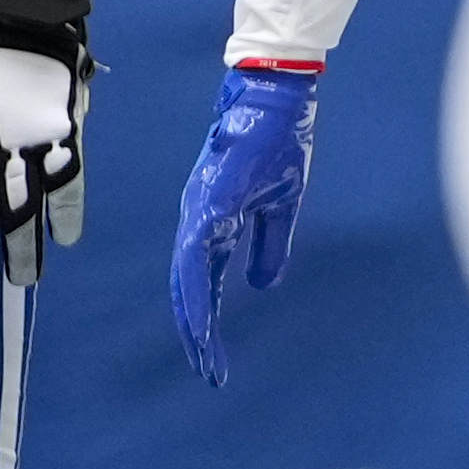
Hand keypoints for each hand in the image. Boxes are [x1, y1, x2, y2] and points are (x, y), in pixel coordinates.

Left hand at [171, 64, 319, 383]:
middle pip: (189, 287)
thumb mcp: (281, 201)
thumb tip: (259, 285)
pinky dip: (197, 289)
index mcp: (216, 220)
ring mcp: (198, 211)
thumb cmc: (278, 141)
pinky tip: (202, 316)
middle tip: (206, 371)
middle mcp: (198, 220)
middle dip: (197, 331)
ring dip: (194, 319)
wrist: (276, 97)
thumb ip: (270, 244)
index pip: (206, 279)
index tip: (215, 356)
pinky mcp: (207, 202)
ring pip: (186, 278)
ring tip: (203, 356)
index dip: (208, 317)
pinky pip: (196, 256)